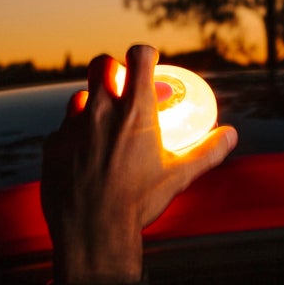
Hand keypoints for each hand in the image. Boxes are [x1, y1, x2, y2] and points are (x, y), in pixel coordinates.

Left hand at [40, 45, 237, 284]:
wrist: (92, 231)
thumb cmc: (138, 202)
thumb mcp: (179, 175)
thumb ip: (207, 151)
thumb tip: (230, 135)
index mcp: (135, 111)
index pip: (138, 55)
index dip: (145, 53)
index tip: (148, 61)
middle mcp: (101, 110)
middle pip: (102, 64)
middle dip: (113, 69)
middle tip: (121, 88)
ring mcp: (73, 125)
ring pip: (79, 96)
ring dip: (91, 104)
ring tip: (102, 126)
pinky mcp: (53, 144)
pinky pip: (63, 130)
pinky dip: (74, 136)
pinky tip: (84, 158)